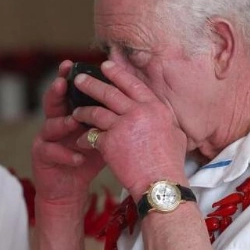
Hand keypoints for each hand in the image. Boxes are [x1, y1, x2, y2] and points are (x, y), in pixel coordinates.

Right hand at [31, 61, 105, 205]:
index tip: (74, 64)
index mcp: (69, 114)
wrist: (69, 189)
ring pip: (50, 126)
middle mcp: (54, 123)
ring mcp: (46, 139)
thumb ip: (109, 118)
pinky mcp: (41, 157)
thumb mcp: (101, 135)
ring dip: (62, 123)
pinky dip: (66, 155)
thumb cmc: (87, 160)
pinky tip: (78, 158)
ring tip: (74, 120)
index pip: (69, 92)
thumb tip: (134, 99)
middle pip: (53, 102)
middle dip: (57, 91)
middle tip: (63, 81)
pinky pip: (51, 152)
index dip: (69, 78)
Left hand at [71, 61, 187, 197]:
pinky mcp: (109, 142)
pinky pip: (91, 135)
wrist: (160, 184)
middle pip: (110, 92)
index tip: (105, 65)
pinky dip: (85, 138)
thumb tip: (156, 110)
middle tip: (79, 79)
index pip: (133, 83)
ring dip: (82, 110)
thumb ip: (163, 117)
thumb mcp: (174, 133)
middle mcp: (139, 111)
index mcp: (155, 107)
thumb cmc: (169, 163)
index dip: (117, 73)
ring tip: (74, 110)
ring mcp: (123, 125)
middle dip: (91, 84)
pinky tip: (81, 141)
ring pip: (96, 111)